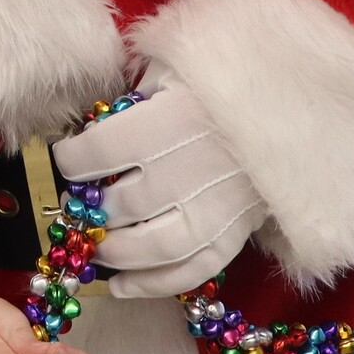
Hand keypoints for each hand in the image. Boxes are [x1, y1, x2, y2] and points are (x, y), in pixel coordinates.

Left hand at [51, 83, 266, 298]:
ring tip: (94, 248)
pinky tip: (122, 285)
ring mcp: (221, 204)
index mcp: (172, 117)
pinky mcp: (239, 231)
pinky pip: (193, 270)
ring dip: (115, 254)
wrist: (288, 103)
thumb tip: (89, 128)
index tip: (66, 159)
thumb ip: (133, 96)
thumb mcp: (171, 68)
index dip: (73, 160)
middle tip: (77, 206)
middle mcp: (195, 165)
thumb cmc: (218, 82)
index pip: (101, 151)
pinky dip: (154, 284)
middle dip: (91, 209)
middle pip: (123, 203)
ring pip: (155, 247)